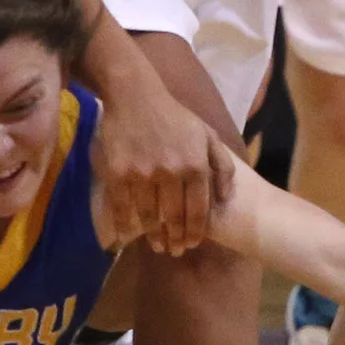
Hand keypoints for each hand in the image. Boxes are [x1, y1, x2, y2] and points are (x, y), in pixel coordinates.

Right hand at [96, 73, 232, 254]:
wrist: (134, 94)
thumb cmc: (174, 116)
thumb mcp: (207, 135)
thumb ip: (222, 165)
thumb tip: (226, 197)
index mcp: (195, 164)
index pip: (198, 210)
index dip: (196, 231)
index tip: (193, 242)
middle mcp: (171, 172)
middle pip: (174, 218)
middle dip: (176, 238)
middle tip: (176, 250)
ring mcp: (142, 174)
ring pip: (149, 216)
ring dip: (154, 235)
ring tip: (157, 245)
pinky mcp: (118, 173)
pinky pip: (122, 207)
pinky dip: (125, 225)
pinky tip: (127, 236)